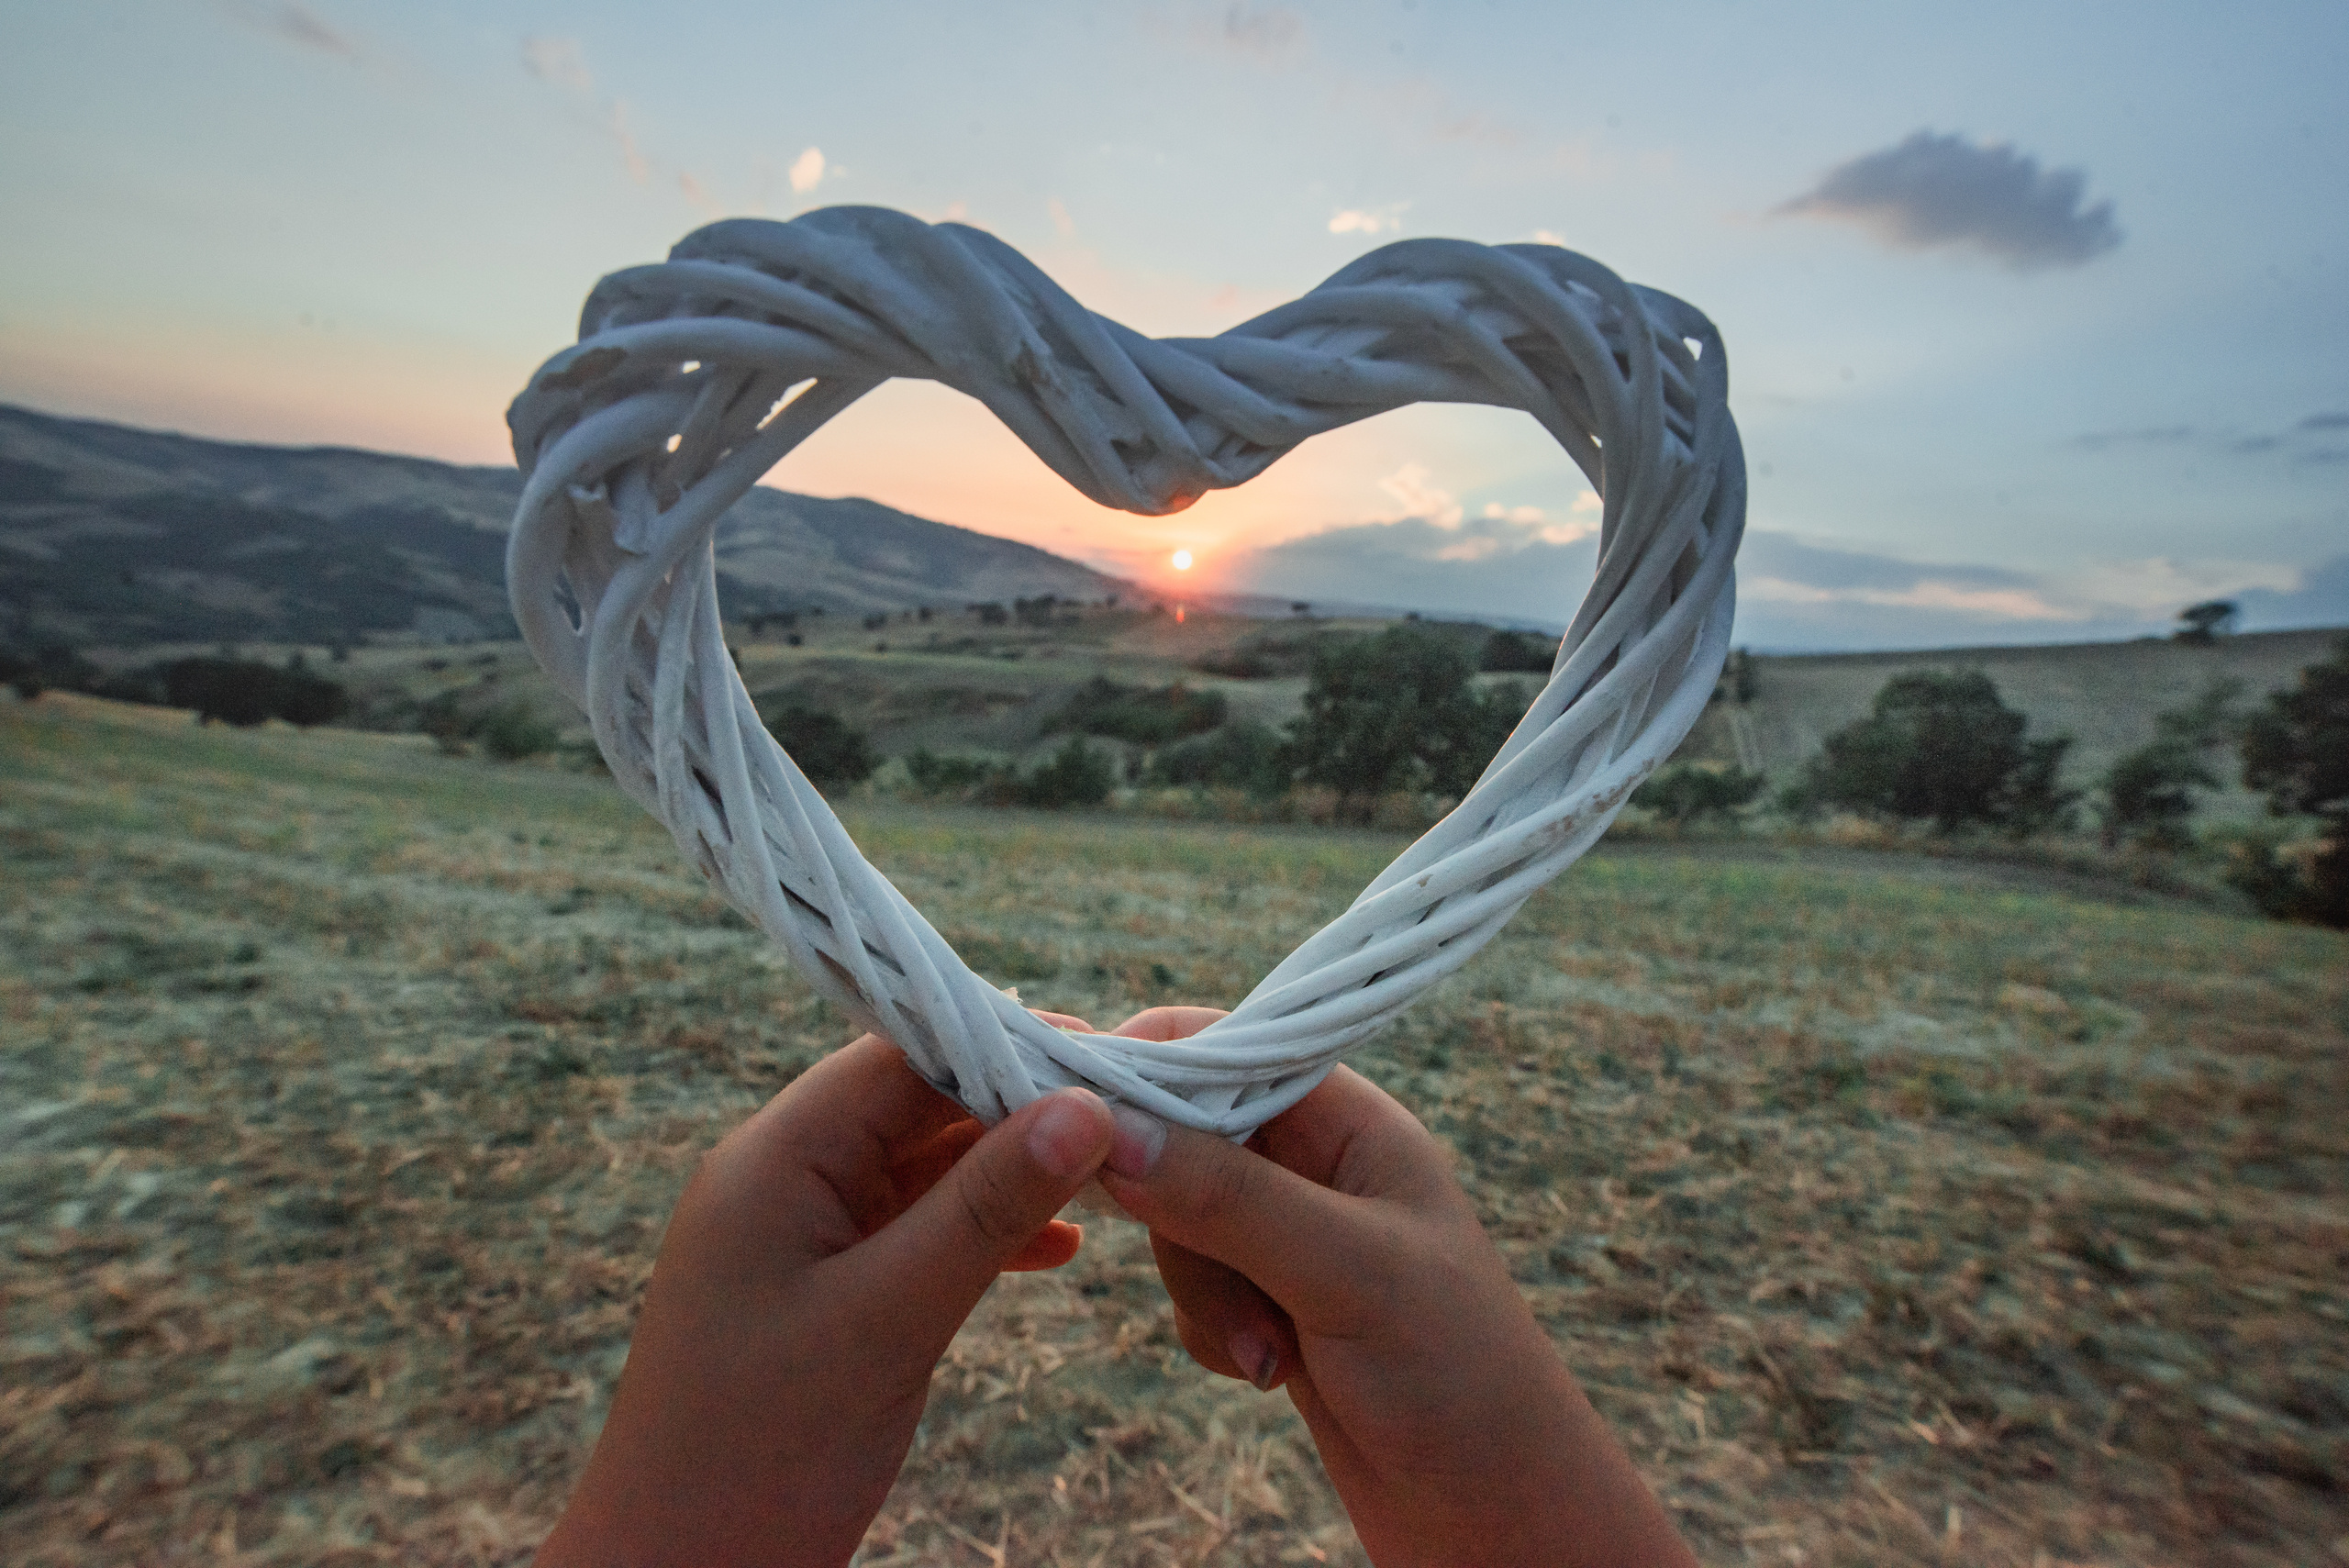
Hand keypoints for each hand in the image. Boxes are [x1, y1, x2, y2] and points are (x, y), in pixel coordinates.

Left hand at [537, 1021, 1117, 1567]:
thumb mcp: (886, 1321)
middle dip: (1019, 1104)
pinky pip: (916, 1229)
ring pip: (924, 1166)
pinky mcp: (826, 1290)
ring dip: (1010, 1167)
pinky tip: (1061, 1247)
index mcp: (774, 1159)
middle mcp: (784, 1177)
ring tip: (1115, 1173)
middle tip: (1131, 1114)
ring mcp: (803, 1235)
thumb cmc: (759, 1454)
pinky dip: (986, 1231)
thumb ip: (984, 1210)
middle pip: (917, 1102)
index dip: (1005, 1046)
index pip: (902, 1057)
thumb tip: (1086, 1106)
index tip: (1109, 1058)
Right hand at [1102, 1007, 1696, 1567]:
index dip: (1142, 1067)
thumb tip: (1106, 1127)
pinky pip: (1195, 1287)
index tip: (1065, 1107)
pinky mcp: (1275, 1301)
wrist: (1498, 1513)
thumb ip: (1227, 1197)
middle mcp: (1320, 1165)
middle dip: (1180, 1218)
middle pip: (1182, 1138)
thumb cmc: (1459, 1376)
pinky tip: (1268, 1373)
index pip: (1225, 1050)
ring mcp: (1293, 1236)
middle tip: (1222, 1282)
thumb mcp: (1344, 1272)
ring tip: (1267, 1355)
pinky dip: (1211, 1330)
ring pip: (1179, 1222)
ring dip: (1203, 1291)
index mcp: (1352, 1122)